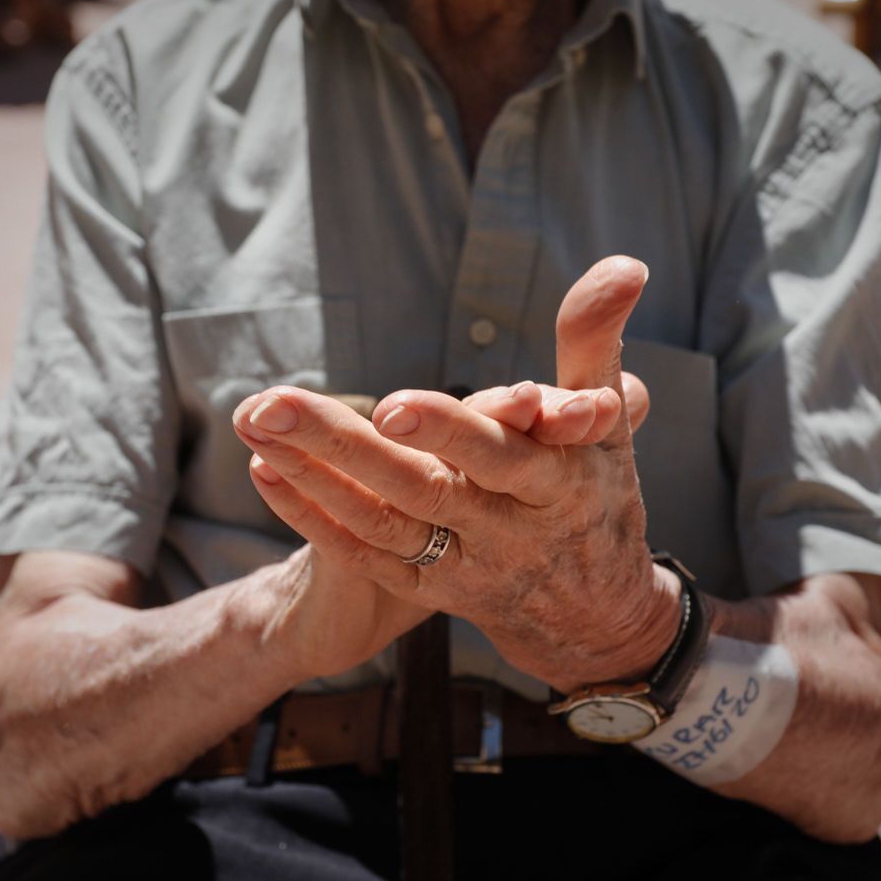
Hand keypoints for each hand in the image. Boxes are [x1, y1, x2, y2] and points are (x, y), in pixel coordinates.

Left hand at [232, 256, 680, 689]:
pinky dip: (313, 516)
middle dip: (343, 448)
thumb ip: (595, 341)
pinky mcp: (427, 591)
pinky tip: (266, 471)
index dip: (446, 433)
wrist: (593, 616)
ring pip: (379, 523)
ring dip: (310, 475)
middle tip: (275, 405)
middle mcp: (504, 533)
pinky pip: (363, 555)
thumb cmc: (597, 493)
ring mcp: (462, 567)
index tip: (391, 404)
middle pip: (418, 490)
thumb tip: (625, 264)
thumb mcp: (608, 422)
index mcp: (555, 485)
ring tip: (254, 422)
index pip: (496, 457)